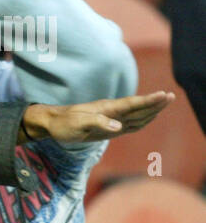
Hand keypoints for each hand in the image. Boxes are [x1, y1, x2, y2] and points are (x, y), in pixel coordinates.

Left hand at [21, 91, 175, 144]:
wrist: (51, 124)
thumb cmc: (63, 123)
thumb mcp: (78, 124)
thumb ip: (98, 123)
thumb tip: (119, 127)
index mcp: (106, 109)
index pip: (132, 104)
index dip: (148, 101)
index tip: (163, 95)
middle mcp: (111, 112)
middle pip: (138, 108)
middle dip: (154, 103)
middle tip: (171, 96)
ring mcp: (110, 119)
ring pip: (135, 115)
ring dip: (150, 110)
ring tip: (165, 103)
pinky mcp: (107, 127)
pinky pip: (128, 124)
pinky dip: (141, 121)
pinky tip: (147, 119)